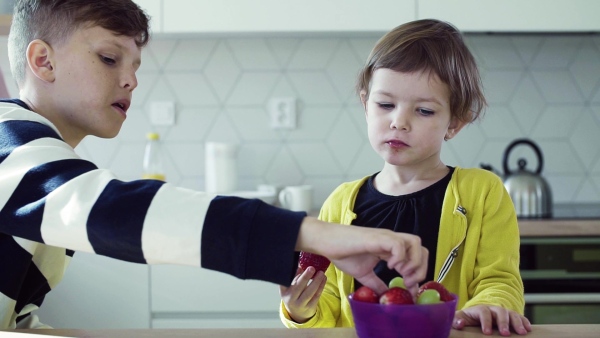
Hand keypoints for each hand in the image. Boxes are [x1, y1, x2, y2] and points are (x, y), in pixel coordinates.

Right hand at [279, 267, 326, 322]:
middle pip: (298, 287)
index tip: (298, 265)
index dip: (290, 274)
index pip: (285, 282)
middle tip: (312, 268)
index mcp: (284, 291)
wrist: (298, 314)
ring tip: (321, 273)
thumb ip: (295, 276)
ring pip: (309, 292)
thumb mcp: (290, 287)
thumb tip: (302, 262)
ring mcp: (300, 304)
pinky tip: (324, 279)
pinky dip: (321, 286)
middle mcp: (290, 298)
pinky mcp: (310, 307)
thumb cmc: (294, 295)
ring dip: (316, 281)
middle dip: (305, 277)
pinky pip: (316, 296)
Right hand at [295, 217, 427, 294]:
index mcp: (390, 248)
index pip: (417, 255)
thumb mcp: (364, 274)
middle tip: (408, 281)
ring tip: (400, 273)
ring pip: (415, 242)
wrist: (326, 241)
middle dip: (421, 268)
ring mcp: (385, 237)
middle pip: (422, 247)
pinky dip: (399, 257)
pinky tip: (389, 266)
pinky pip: (398, 244)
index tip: (410, 288)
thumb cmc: (343, 253)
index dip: (418, 273)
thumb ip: (376, 284)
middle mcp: (392, 240)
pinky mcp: (377, 237)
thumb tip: (386, 296)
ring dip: (413, 261)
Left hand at [453, 305, 531, 335]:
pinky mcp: (510, 317)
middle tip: (505, 334)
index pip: (484, 312)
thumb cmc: (468, 318)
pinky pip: (519, 317)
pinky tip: (528, 329)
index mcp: (480, 309)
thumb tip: (460, 323)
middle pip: (500, 311)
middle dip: (503, 322)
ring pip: (511, 313)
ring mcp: (503, 312)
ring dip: (517, 322)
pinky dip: (525, 322)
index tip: (487, 332)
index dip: (486, 321)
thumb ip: (457, 319)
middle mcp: (493, 309)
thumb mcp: (461, 317)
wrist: (476, 314)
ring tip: (522, 333)